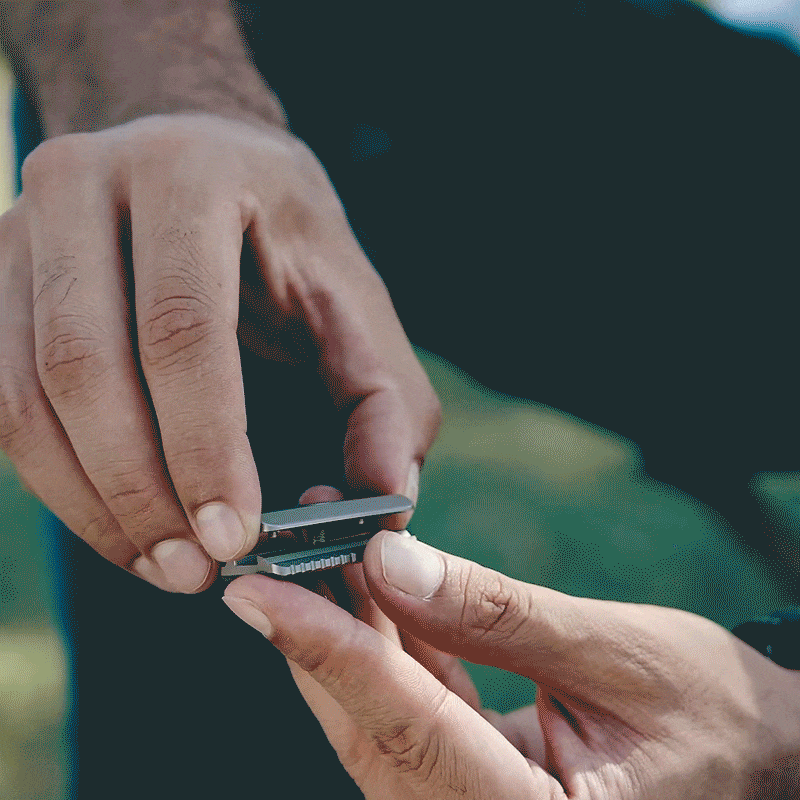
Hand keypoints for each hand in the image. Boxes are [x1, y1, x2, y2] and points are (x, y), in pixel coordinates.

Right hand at [0, 114, 438, 592]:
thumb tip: (384, 509)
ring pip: (24, 393)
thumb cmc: (290, 246)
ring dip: (91, 502)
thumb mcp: (357, 306)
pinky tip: (119, 526)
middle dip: (139, 489)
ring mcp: (23, 228)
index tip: (235, 539)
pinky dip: (58, 480)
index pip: (182, 327)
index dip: (204, 444)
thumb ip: (385, 403)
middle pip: (84, 363)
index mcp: (191, 177)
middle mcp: (86, 183)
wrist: (208, 165)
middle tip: (194, 573)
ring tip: (161, 565)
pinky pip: (1, 400)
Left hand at [224, 532, 799, 798]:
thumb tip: (391, 561)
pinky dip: (386, 653)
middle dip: (323, 639)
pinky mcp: (473, 786)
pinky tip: (369, 591)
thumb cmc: (713, 712)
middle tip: (281, 556)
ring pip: (381, 727)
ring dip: (348, 639)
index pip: (409, 732)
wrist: (760, 757)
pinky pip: (410, 719)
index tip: (261, 596)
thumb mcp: (614, 652)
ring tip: (321, 555)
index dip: (330, 655)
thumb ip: (496, 614)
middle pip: (376, 734)